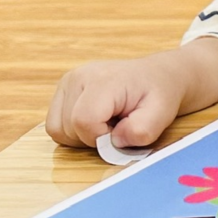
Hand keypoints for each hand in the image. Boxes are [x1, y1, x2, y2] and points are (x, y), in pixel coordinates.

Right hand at [45, 56, 186, 150]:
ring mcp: (67, 82)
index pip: (83, 121)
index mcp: (103, 81)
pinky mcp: (62, 90)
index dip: (101, 137)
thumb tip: (115, 141)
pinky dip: (74, 131)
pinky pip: (55, 125)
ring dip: (83, 135)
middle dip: (94, 137)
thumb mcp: (162, 113)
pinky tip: (96, 120)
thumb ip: (143, 130)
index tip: (122, 130)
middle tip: (118, 124)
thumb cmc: (159, 93)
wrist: (156, 76)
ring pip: (58, 129)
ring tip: (108, 121)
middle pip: (69, 128)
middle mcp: (78, 78)